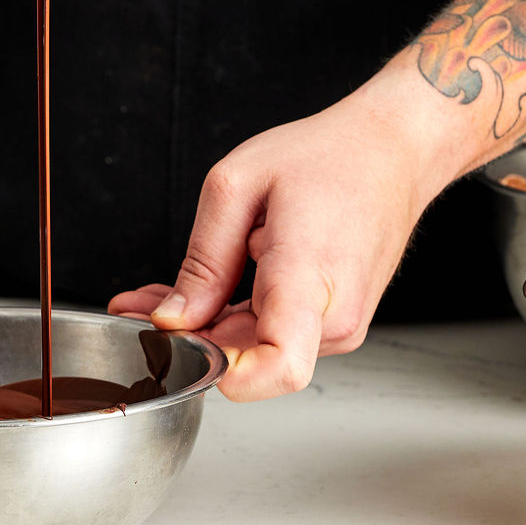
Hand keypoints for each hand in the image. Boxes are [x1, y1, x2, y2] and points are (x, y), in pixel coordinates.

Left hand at [108, 68, 471, 400]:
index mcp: (308, 278)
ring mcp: (338, 326)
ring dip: (206, 326)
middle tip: (133, 307)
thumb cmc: (326, 157)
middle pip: (247, 358)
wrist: (392, 152)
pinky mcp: (334, 324)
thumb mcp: (238, 186)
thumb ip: (203, 261)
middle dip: (185, 338)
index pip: (279, 366)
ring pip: (255, 348)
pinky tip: (205, 292)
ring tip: (162, 294)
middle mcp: (332, 316)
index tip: (180, 346)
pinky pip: (273, 334)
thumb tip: (175, 319)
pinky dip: (233, 316)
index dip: (223, 372)